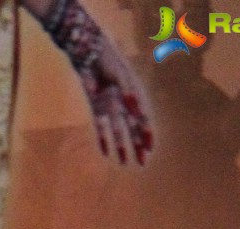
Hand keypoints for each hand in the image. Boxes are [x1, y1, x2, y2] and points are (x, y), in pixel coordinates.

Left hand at [79, 40, 152, 165]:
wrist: (89, 53)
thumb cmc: (109, 61)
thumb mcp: (122, 77)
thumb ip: (129, 93)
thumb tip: (138, 110)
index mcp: (135, 96)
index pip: (144, 119)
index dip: (147, 134)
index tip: (150, 149)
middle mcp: (125, 104)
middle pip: (133, 128)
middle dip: (138, 145)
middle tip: (142, 163)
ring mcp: (111, 107)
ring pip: (119, 131)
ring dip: (122, 146)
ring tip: (125, 163)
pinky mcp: (97, 108)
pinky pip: (101, 127)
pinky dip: (103, 139)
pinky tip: (105, 153)